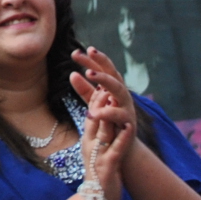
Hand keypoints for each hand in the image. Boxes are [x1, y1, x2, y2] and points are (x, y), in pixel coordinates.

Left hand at [71, 47, 145, 169]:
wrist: (123, 147)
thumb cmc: (109, 122)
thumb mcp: (95, 103)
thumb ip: (84, 89)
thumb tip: (72, 73)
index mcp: (113, 88)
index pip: (102, 69)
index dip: (91, 60)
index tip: (76, 52)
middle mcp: (122, 94)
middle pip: (113, 73)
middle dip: (101, 63)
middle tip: (88, 53)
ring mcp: (127, 107)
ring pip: (119, 89)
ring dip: (105, 80)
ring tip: (89, 74)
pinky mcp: (129, 122)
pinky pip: (119, 114)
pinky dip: (108, 112)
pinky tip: (95, 111)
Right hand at [81, 91, 132, 199]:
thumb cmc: (98, 176)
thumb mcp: (94, 152)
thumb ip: (96, 135)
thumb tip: (97, 118)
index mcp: (87, 140)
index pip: (90, 116)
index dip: (95, 99)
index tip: (101, 83)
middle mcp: (90, 145)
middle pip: (94, 119)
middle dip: (99, 101)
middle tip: (104, 83)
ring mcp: (98, 155)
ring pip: (104, 131)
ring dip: (109, 114)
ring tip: (114, 98)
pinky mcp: (108, 166)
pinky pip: (116, 149)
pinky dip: (123, 137)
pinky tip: (129, 126)